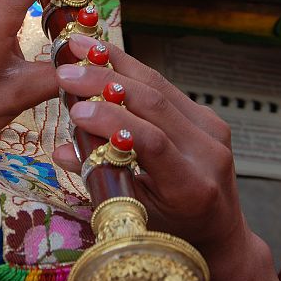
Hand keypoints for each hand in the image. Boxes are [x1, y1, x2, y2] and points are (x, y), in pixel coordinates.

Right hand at [53, 33, 246, 263]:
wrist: (220, 232)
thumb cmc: (171, 231)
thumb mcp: (133, 213)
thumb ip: (100, 180)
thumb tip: (60, 150)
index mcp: (190, 186)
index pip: (150, 141)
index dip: (112, 120)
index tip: (76, 110)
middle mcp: (208, 153)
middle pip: (155, 103)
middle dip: (105, 82)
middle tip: (67, 71)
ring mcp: (213, 130)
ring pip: (159, 86)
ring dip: (115, 63)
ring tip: (80, 48)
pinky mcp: (209, 116)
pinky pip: (165, 87)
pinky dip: (131, 71)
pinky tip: (103, 56)